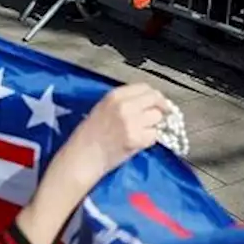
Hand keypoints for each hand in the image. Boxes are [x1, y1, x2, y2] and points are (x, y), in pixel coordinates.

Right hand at [55, 84, 169, 186]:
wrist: (82, 156)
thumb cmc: (89, 135)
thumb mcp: (104, 107)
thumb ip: (125, 101)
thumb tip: (148, 102)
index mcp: (115, 95)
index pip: (145, 87)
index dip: (154, 96)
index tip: (157, 102)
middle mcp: (124, 105)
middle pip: (155, 99)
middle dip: (160, 108)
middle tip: (160, 116)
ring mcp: (131, 122)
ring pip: (157, 117)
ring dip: (154, 125)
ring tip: (142, 131)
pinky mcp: (136, 138)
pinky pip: (154, 135)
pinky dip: (150, 139)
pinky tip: (139, 142)